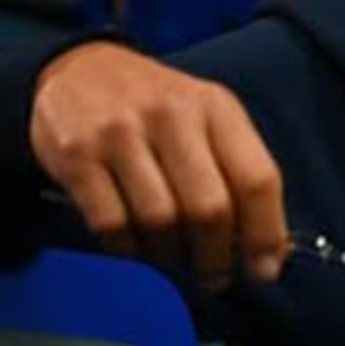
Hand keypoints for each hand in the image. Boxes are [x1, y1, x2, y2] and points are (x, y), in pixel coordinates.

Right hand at [29, 40, 288, 288]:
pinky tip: (135, 246)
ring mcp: (121, 134)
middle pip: (210, 208)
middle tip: (215, 276)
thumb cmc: (156, 105)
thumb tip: (263, 245)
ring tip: (174, 258)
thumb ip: (235, 169)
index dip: (267, 233)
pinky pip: (111, 224)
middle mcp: (173, 116)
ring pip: (161, 222)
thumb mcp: (206, 116)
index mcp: (217, 107)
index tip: (265, 268)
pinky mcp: (77, 156)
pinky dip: (128, 249)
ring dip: (171, 256)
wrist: (80, 69)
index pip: (257, 178)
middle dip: (216, 257)